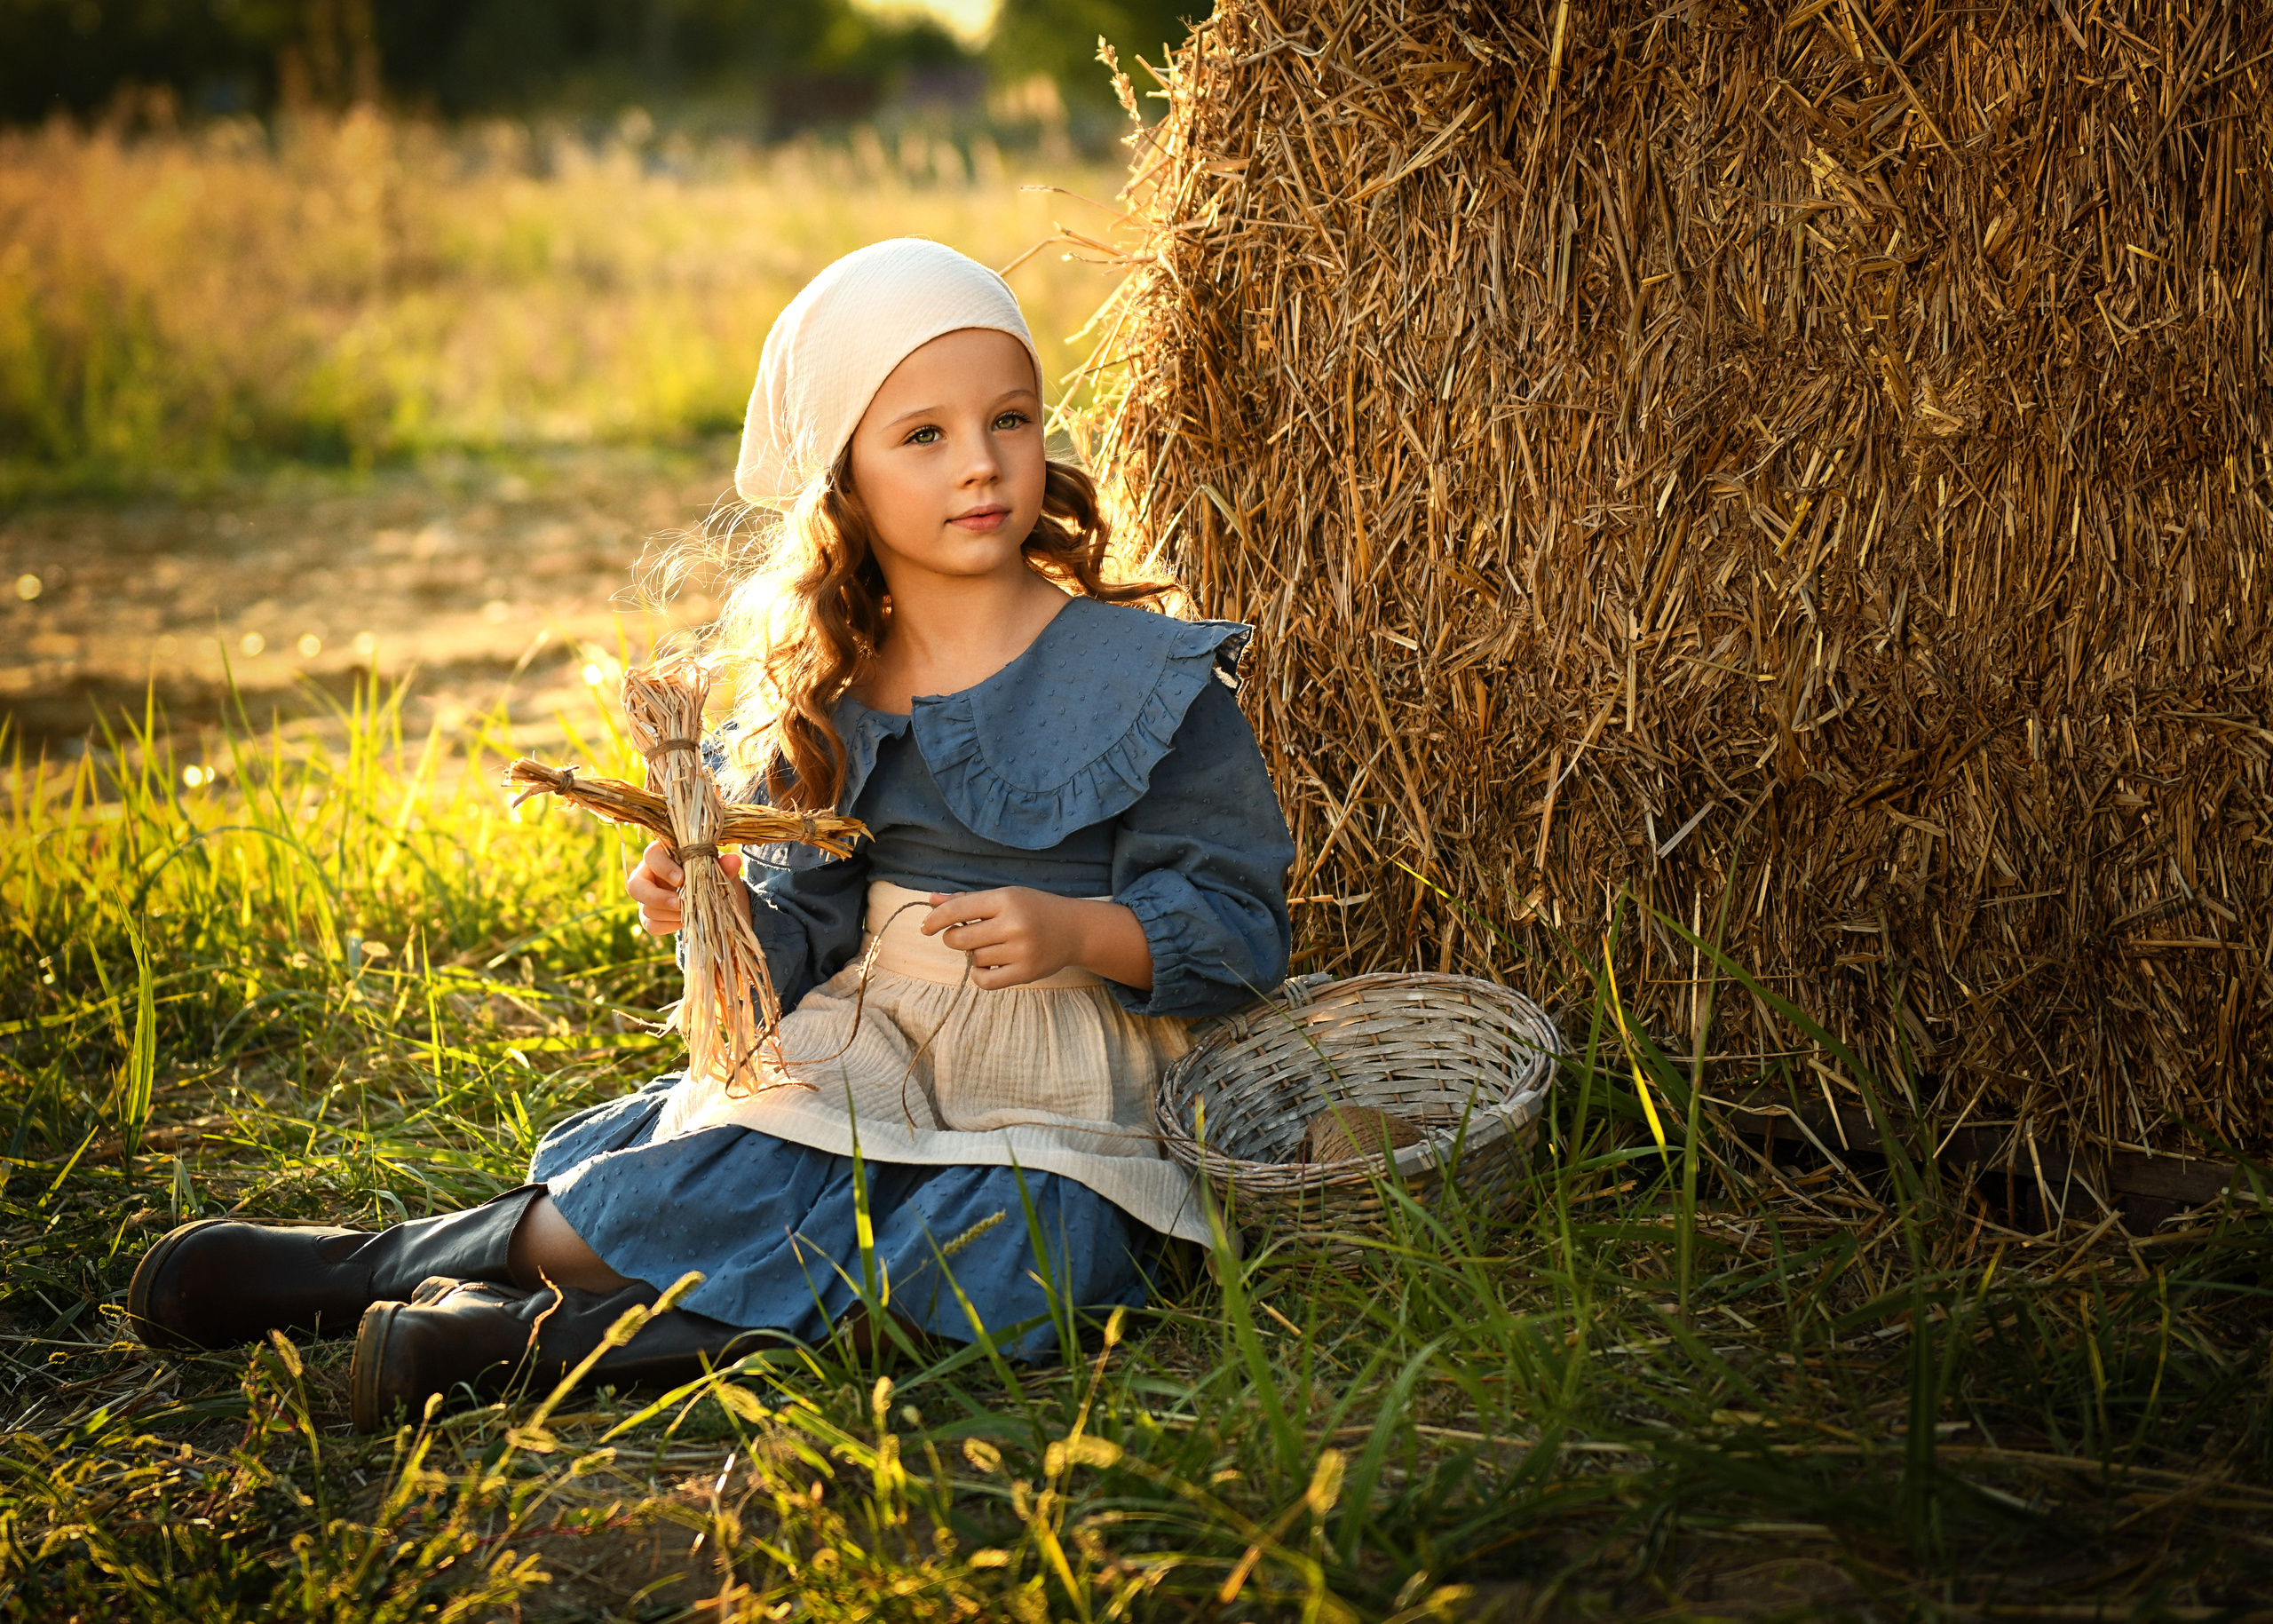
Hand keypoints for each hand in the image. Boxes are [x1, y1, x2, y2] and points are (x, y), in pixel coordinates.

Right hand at [626, 838, 742, 936]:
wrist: (711, 897)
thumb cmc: (709, 875)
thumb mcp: (719, 869)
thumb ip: (723, 865)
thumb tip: (734, 861)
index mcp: (663, 855)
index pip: (651, 855)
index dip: (662, 867)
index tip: (681, 878)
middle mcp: (648, 875)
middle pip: (634, 886)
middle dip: (657, 897)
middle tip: (679, 903)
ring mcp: (647, 897)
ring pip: (645, 908)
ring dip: (669, 914)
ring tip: (689, 913)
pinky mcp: (649, 916)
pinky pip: (651, 925)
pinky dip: (668, 926)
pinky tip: (684, 923)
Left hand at [921, 887, 1151, 991]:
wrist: (1074, 929)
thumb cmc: (1033, 909)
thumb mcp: (1004, 896)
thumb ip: (967, 899)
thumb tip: (931, 900)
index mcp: (1006, 899)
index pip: (958, 910)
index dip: (936, 919)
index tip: (926, 926)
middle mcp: (1014, 924)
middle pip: (960, 938)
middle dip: (954, 938)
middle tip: (962, 935)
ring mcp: (1021, 950)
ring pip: (975, 958)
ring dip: (975, 954)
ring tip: (991, 946)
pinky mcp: (1026, 972)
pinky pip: (985, 981)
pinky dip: (979, 975)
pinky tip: (986, 966)